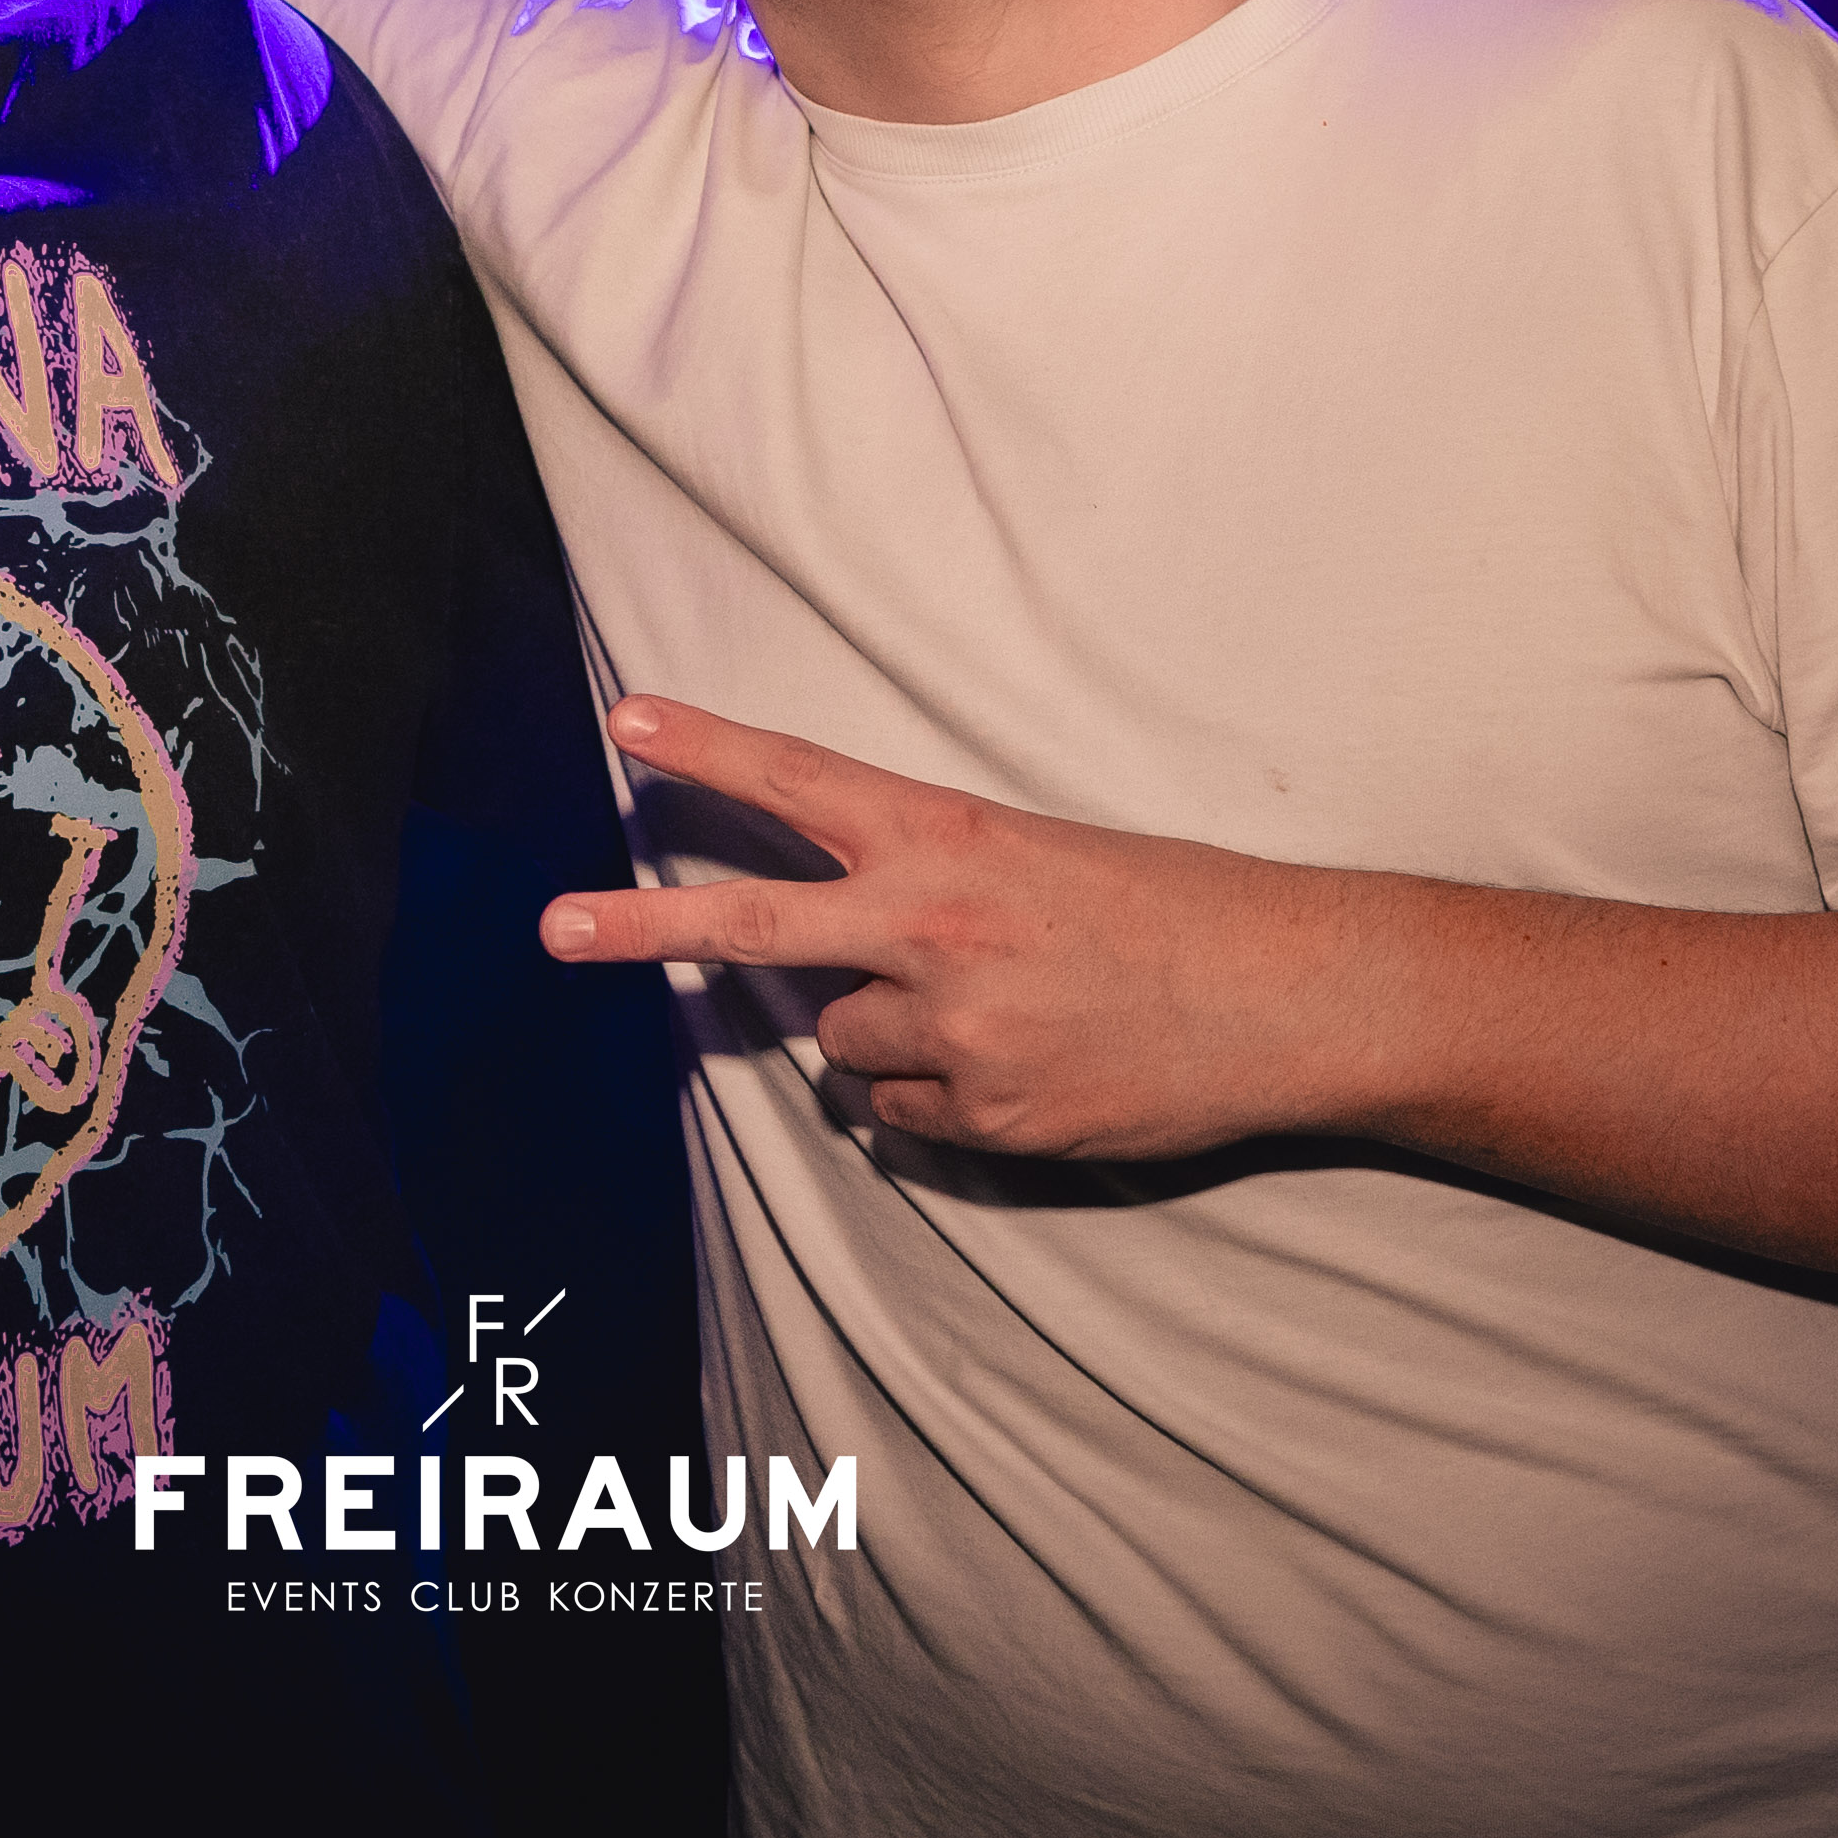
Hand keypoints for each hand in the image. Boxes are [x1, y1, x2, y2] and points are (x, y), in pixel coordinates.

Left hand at [542, 696, 1350, 1159]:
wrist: (1286, 996)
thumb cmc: (1170, 909)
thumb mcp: (1038, 860)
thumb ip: (924, 894)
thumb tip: (837, 982)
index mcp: (946, 840)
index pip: (803, 779)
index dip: (710, 748)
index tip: (627, 721)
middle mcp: (929, 929)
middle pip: (752, 925)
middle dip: (639, 926)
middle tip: (552, 930)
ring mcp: (950, 1030)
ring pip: (846, 1043)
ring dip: (892, 1037)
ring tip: (1004, 1016)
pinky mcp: (984, 1115)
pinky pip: (905, 1113)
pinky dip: (943, 1100)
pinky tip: (1027, 1070)